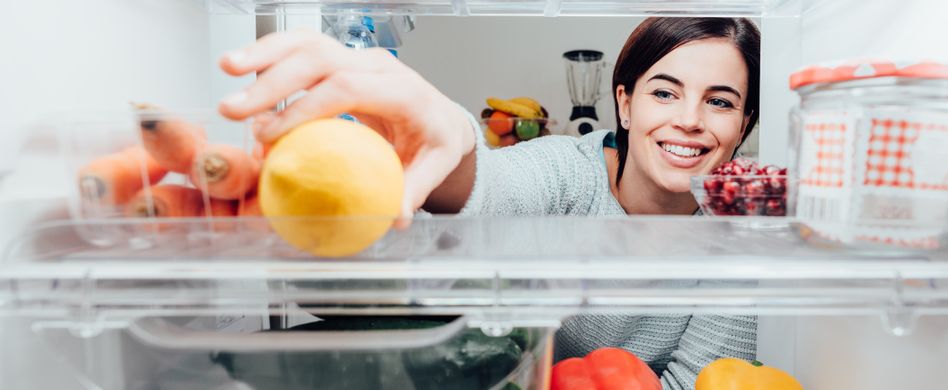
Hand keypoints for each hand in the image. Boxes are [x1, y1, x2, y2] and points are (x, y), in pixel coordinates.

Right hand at [218, 29, 475, 225]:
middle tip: (235, 110)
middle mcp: (378, 66)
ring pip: (308, 43)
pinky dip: (270, 53)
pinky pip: (303, 47)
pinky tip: (240, 65)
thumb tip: (395, 216)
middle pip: (320, 59)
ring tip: (227, 69)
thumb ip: (415, 189)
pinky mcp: (341, 58)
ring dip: (264, 54)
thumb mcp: (435, 166)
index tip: (272, 134)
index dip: (306, 108)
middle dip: (273, 81)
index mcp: (402, 90)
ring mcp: (358, 57)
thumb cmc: (434, 141)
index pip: (348, 88)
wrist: (440, 117)